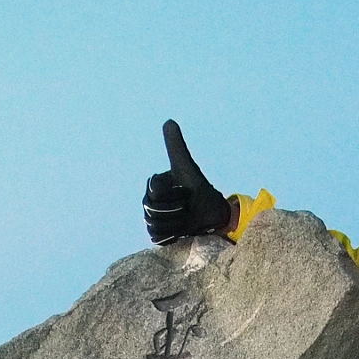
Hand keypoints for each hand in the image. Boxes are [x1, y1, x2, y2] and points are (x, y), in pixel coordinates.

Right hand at [143, 120, 232, 243]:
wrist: (209, 213)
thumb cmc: (198, 188)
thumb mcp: (187, 167)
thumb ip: (176, 146)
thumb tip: (169, 121)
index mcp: (153, 186)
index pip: (155, 192)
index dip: (173, 195)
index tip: (184, 193)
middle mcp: (148, 203)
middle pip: (154, 211)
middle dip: (175, 210)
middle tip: (186, 207)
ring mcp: (151, 220)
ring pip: (156, 225)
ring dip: (176, 224)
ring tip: (185, 219)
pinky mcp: (157, 236)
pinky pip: (158, 238)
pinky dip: (173, 235)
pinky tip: (182, 230)